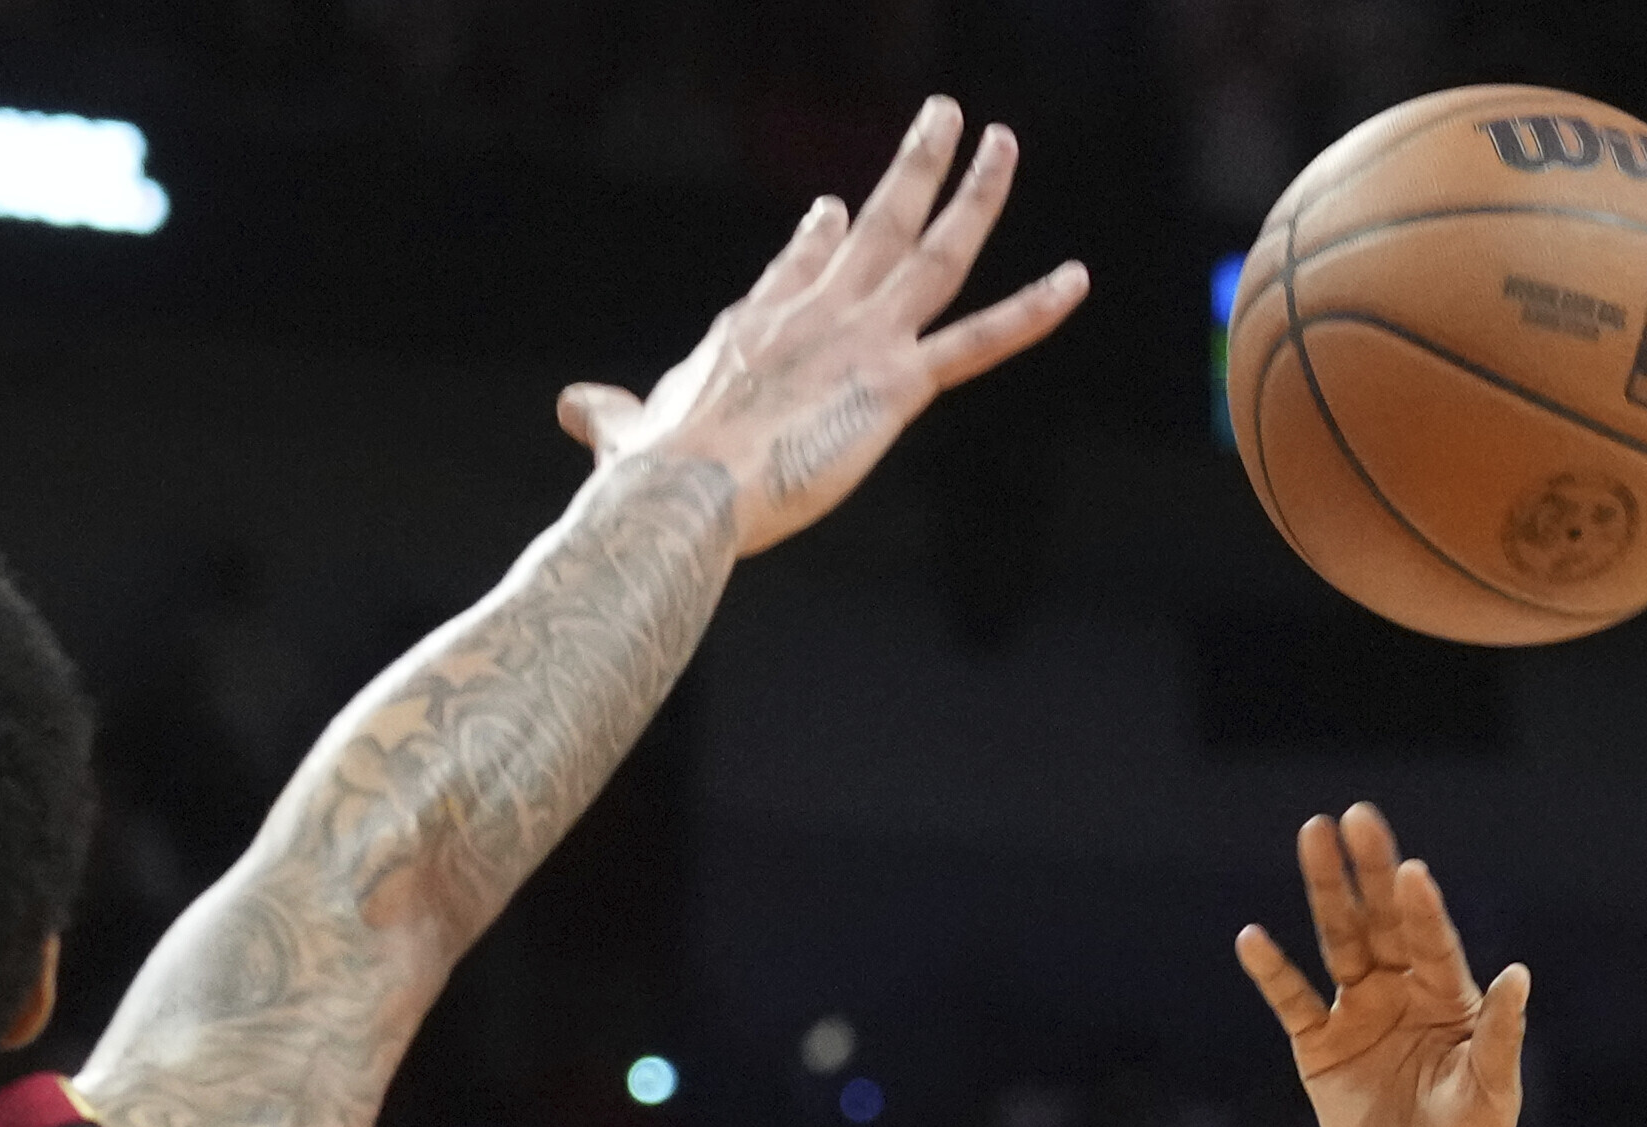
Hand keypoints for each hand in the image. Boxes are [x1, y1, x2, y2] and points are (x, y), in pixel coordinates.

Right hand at [559, 97, 1085, 556]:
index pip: (800, 264)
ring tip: (1002, 141)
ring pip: (936, 254)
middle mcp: (815, 312)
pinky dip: (1032, 312)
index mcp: (755, 323)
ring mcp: (862, 338)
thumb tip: (570, 404)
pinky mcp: (897, 383)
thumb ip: (607, 414)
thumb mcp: (623, 431)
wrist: (680, 489)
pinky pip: (980, 341)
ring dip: (975, 193)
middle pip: (878, 224)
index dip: (822, 237)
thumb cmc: (650, 473)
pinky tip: (1076, 281)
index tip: (837, 209)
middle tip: (944, 117)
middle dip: (913, 167)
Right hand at [1233, 804, 1527, 1126]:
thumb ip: (1501, 1034)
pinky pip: (1292, 1002)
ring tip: (1311, 836)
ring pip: (1338, 942)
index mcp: (1451, 1000)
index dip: (1421, 908)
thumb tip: (1520, 974)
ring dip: (1325, 893)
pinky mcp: (1320, 1050)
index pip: (1432, 941)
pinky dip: (1273, 973)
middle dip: (1368, 871)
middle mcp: (1403, 994)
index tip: (1411, 870)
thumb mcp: (1494, 1093)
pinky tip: (1253, 937)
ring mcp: (1359, 1016)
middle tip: (1355, 817)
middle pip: (1381, 922)